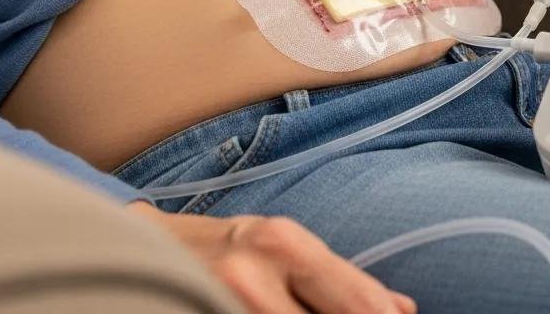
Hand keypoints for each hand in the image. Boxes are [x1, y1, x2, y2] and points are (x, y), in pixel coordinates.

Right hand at [128, 202, 416, 313]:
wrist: (144, 243)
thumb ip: (341, 282)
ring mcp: (221, 297)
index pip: (356, 298)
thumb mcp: (287, 251)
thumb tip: (405, 310)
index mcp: (288, 244)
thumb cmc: (231, 250)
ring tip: (298, 313)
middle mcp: (254, 270)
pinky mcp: (199, 310)